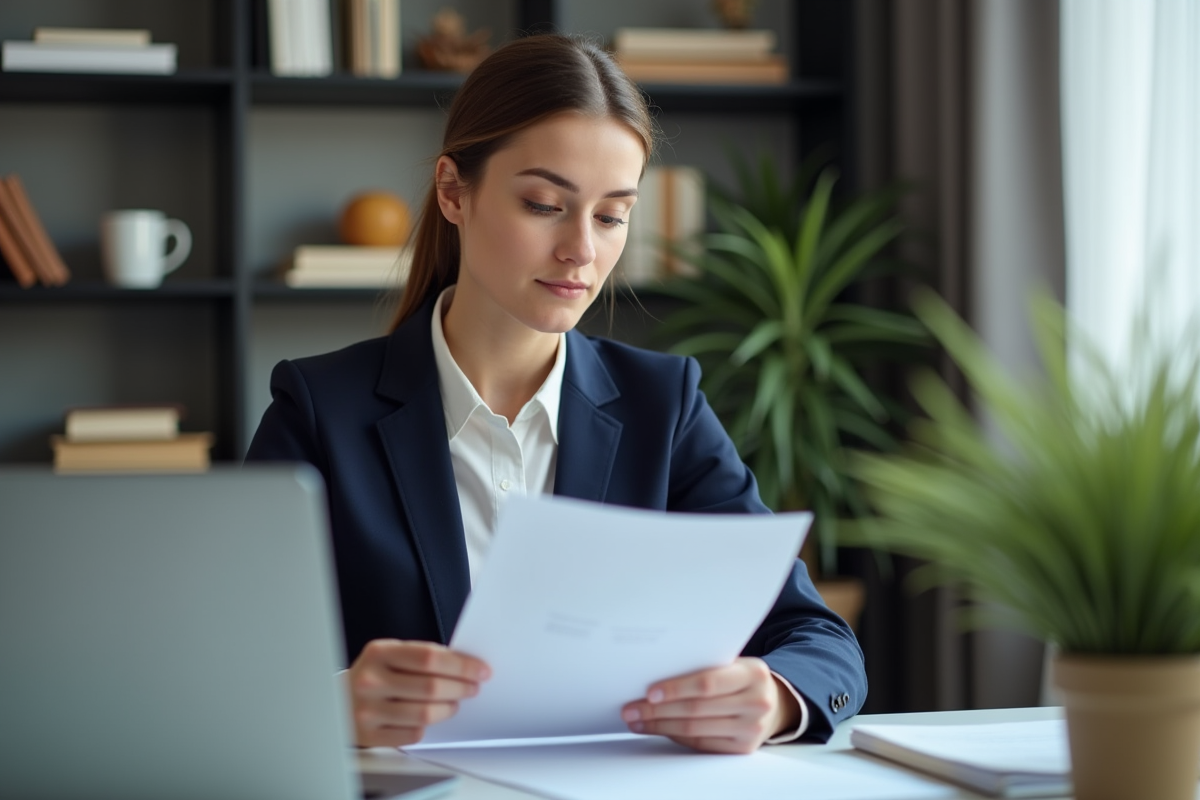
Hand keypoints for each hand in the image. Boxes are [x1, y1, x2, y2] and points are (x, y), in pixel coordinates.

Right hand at [344, 638, 490, 747]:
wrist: (335, 701)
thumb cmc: (374, 675)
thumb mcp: (391, 655)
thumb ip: (421, 657)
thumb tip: (465, 665)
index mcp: (379, 653)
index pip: (429, 657)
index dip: (461, 665)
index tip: (480, 670)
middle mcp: (371, 680)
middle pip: (431, 686)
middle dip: (461, 687)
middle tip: (474, 687)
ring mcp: (368, 710)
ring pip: (425, 713)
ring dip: (449, 707)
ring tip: (456, 702)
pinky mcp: (370, 735)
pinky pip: (412, 733)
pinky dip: (428, 725)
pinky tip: (432, 716)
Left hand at [620, 657, 799, 753]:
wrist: (773, 701)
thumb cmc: (741, 678)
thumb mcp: (732, 663)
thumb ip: (704, 665)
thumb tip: (655, 674)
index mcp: (753, 673)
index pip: (707, 683)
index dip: (676, 688)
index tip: (649, 692)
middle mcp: (756, 702)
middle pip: (696, 709)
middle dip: (658, 710)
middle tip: (632, 708)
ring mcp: (752, 729)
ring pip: (695, 729)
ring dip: (660, 725)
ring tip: (637, 720)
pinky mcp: (743, 748)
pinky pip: (700, 743)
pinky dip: (674, 735)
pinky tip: (657, 728)